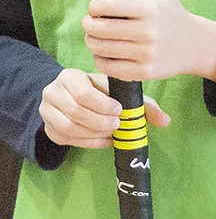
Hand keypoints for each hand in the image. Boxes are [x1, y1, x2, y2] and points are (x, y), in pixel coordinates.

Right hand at [39, 67, 167, 149]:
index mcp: (70, 76)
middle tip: (116, 124)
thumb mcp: (120, 91)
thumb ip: (143, 104)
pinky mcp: (47, 127)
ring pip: (68, 127)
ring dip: (93, 133)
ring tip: (111, 132)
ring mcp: (46, 110)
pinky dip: (87, 142)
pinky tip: (104, 140)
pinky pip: (65, 139)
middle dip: (100, 121)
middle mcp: (53, 91)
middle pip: (75, 112)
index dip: (102, 105)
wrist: (73, 95)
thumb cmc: (102, 91)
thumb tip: (166, 121)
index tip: (119, 110)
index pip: (83, 92)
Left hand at [85, 0, 215, 81]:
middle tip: (91, 23)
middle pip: (99, 28)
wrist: (195, 44)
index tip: (95, 8)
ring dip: (91, 41)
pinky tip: (104, 53)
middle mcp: (149, 31)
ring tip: (95, 37)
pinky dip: (99, 59)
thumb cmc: (172, 12)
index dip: (93, 6)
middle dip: (88, 24)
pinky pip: (109, 67)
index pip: (107, 5)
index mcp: (151, 8)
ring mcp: (147, 53)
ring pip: (100, 48)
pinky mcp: (145, 72)